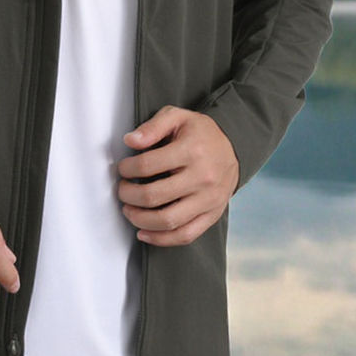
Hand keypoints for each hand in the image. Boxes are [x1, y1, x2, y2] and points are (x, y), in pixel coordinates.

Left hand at [116, 105, 238, 246]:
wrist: (234, 147)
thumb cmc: (200, 133)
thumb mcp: (177, 117)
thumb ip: (152, 127)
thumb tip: (130, 141)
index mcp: (191, 151)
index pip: (148, 165)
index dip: (127, 169)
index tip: (122, 169)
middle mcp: (202, 178)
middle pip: (154, 196)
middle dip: (128, 195)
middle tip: (122, 190)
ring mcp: (208, 200)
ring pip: (168, 220)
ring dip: (140, 219)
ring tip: (129, 210)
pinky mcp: (212, 215)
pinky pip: (185, 235)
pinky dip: (161, 239)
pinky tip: (144, 233)